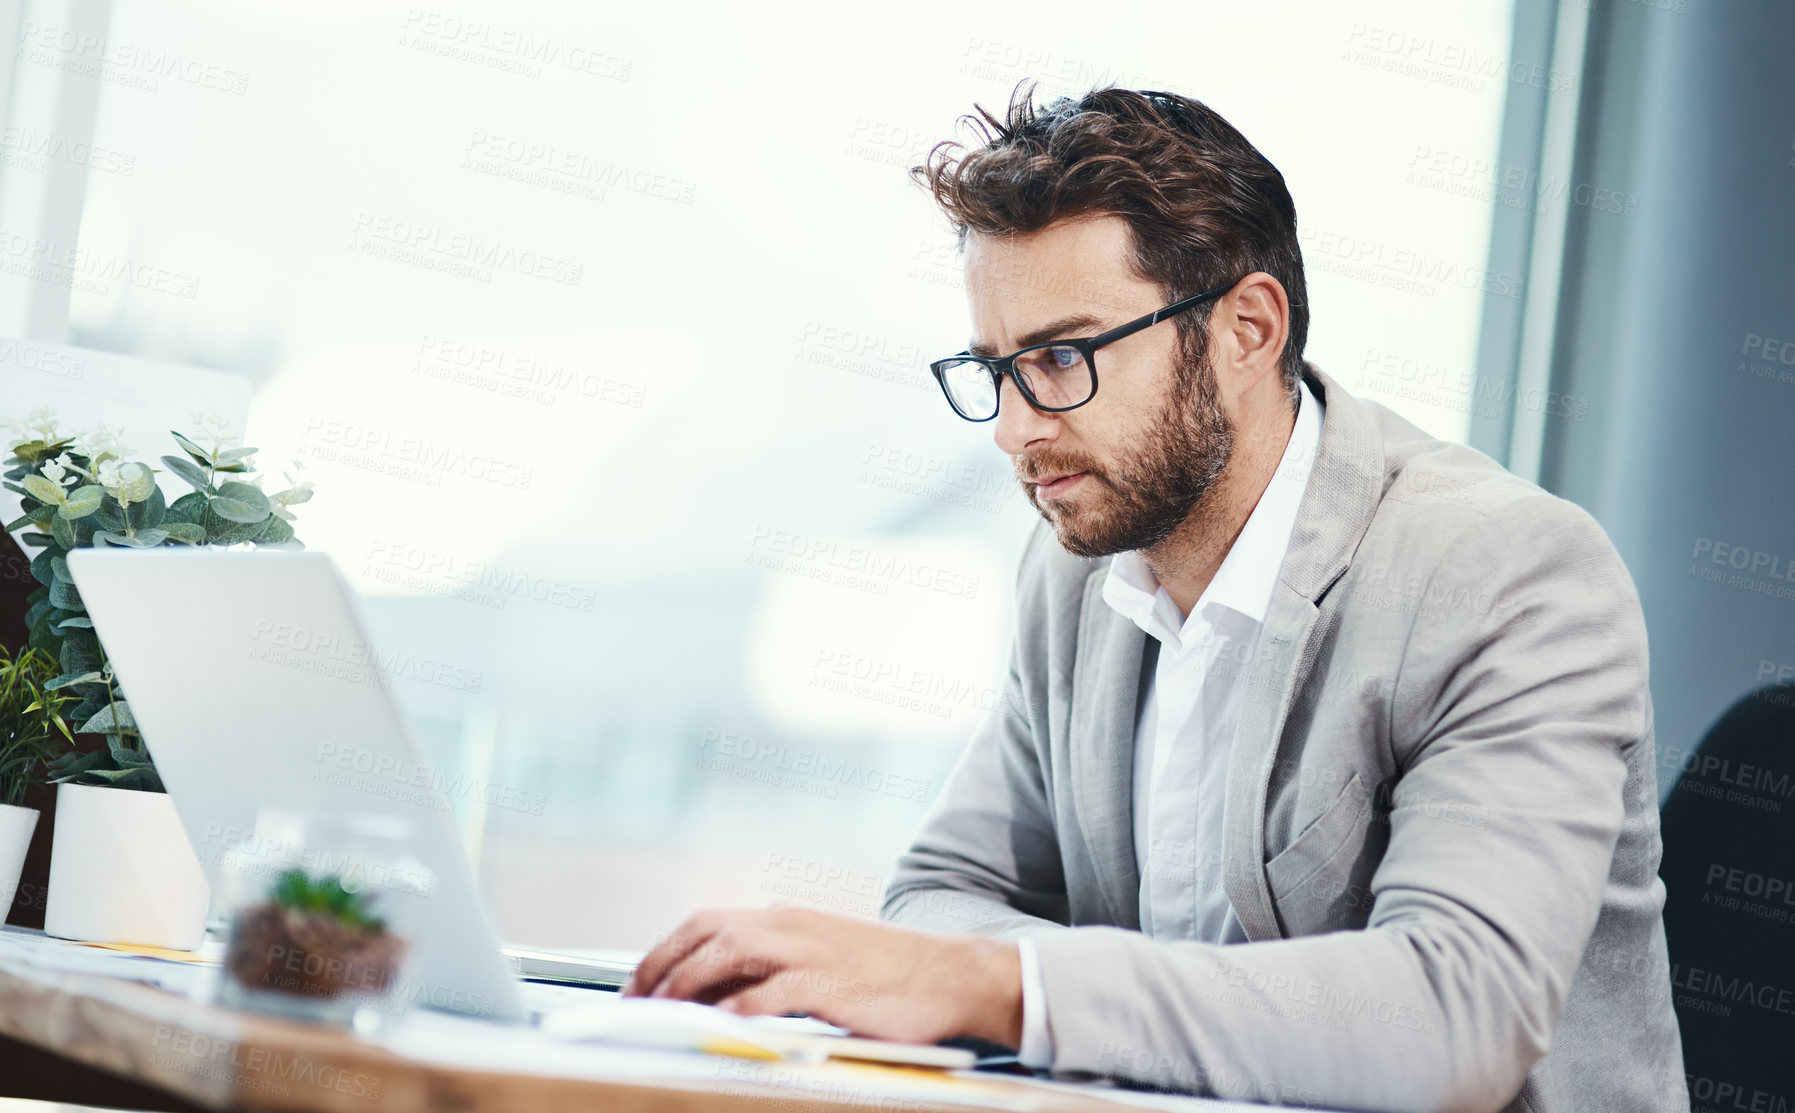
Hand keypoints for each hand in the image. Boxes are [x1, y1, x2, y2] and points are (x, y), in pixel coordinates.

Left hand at [622, 906, 1022, 1047]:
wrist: (954, 976)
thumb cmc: (890, 977)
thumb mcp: (823, 963)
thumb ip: (773, 972)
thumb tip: (717, 998)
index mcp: (788, 919)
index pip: (707, 922)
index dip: (664, 950)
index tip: (638, 982)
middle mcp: (793, 926)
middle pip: (707, 932)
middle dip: (662, 965)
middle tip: (636, 1002)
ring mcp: (813, 951)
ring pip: (731, 951)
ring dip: (689, 981)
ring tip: (665, 1011)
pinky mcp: (834, 984)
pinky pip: (775, 991)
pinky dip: (742, 1007)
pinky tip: (724, 1025)